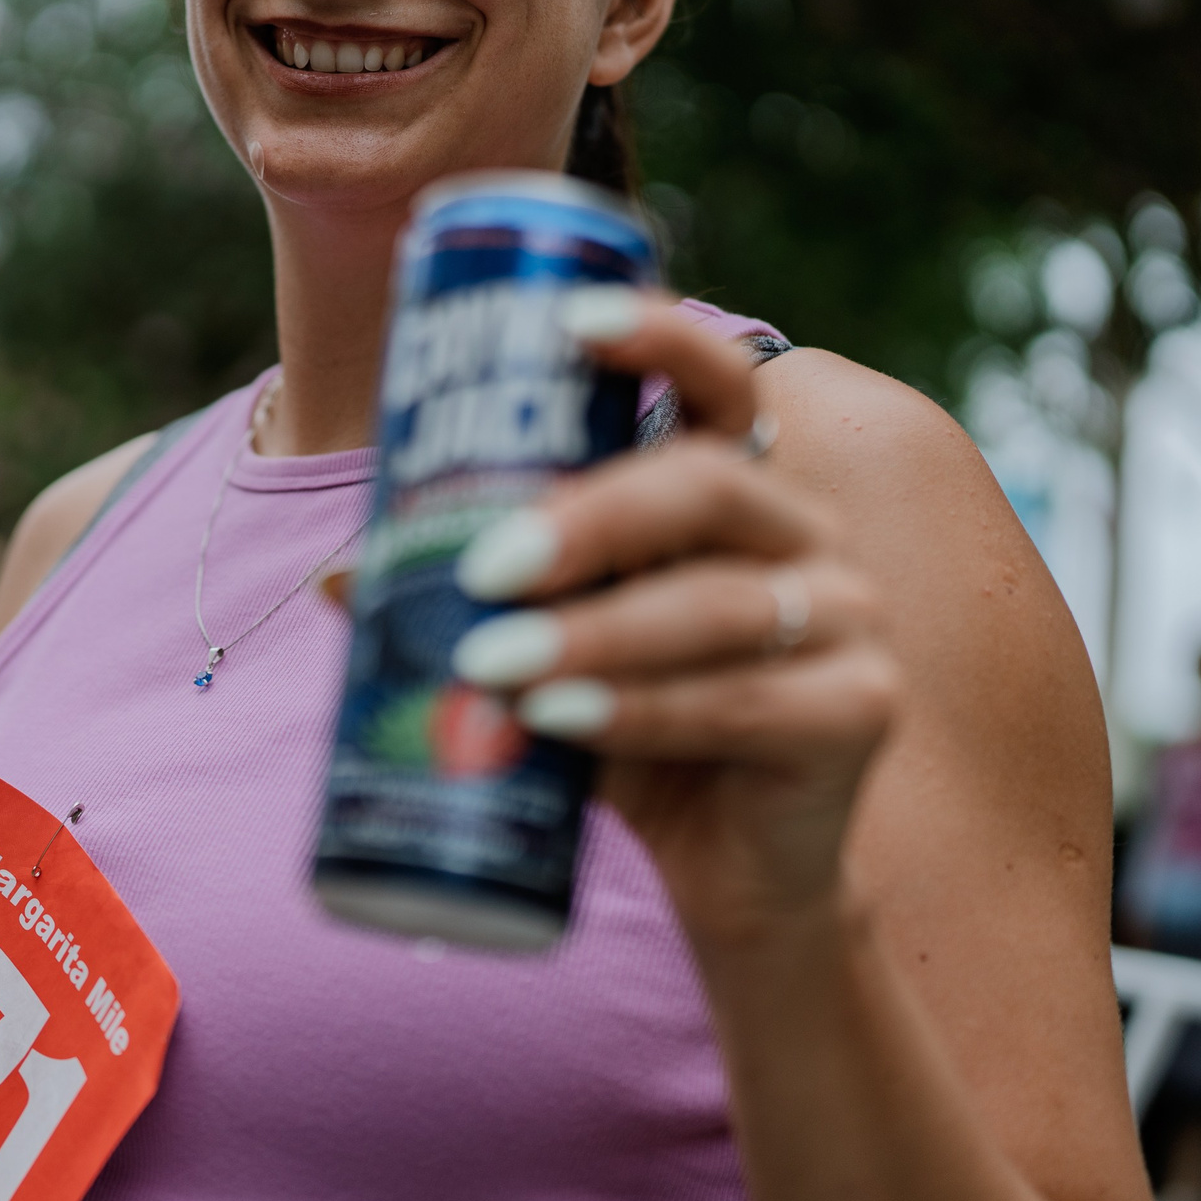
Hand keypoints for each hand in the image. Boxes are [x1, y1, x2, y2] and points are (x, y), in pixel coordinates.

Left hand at [450, 290, 897, 947]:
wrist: (730, 875)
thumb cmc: (631, 737)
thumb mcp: (546, 654)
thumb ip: (469, 609)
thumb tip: (340, 581)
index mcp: (735, 490)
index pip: (719, 382)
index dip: (658, 337)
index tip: (569, 325)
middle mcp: (805, 533)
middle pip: (706, 486)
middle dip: (587, 518)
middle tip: (483, 565)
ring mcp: (848, 618)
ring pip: (716, 603)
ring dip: (593, 631)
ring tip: (492, 664)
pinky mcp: (860, 712)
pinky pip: (744, 699)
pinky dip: (639, 708)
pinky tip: (562, 718)